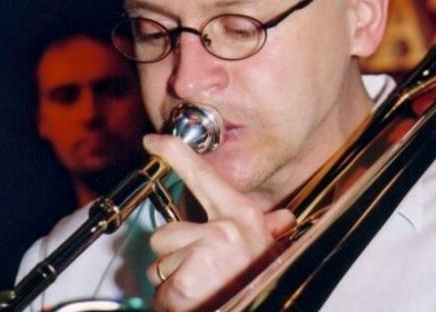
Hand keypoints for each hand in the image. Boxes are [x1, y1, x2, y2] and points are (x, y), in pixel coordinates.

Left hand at [143, 134, 294, 311]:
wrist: (266, 310)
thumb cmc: (261, 282)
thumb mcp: (268, 250)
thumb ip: (270, 230)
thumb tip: (283, 219)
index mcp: (242, 216)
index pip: (202, 175)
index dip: (174, 153)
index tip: (152, 141)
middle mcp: (223, 232)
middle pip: (165, 234)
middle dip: (174, 256)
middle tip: (202, 270)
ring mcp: (203, 257)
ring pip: (158, 266)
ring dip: (174, 282)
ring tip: (203, 288)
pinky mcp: (185, 286)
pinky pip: (159, 292)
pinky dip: (171, 303)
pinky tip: (194, 303)